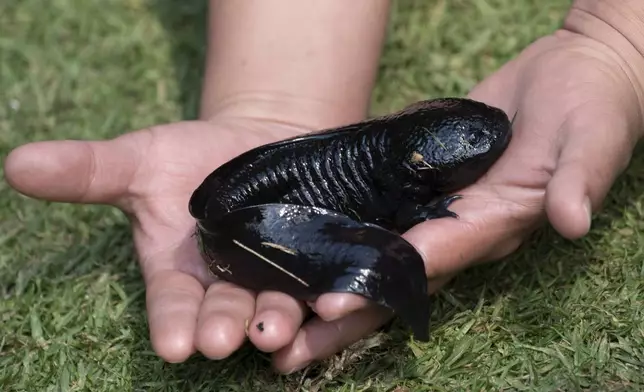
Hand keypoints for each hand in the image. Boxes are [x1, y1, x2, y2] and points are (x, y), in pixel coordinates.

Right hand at [4, 116, 376, 371]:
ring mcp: (276, 278)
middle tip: (225, 337)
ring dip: (277, 319)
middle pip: (226, 313)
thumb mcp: (141, 159)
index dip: (173, 324)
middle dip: (224, 325)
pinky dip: (329, 296)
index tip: (175, 343)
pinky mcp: (319, 262)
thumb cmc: (193, 156)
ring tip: (276, 327)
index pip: (173, 307)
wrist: (261, 140)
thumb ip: (89, 170)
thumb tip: (16, 161)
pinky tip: (335, 301)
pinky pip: (325, 284)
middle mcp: (228, 285)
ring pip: (276, 306)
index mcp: (181, 274)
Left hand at [258, 29, 643, 371]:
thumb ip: (578, 177)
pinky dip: (342, 236)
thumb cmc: (592, 106)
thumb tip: (571, 219)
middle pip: (392, 279)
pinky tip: (300, 246)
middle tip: (282, 346)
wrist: (574, 77)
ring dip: (329, 283)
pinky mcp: (422, 182)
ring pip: (376, 254)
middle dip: (342, 314)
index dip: (381, 283)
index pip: (431, 260)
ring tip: (275, 310)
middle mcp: (460, 226)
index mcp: (494, 222)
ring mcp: (438, 207)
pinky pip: (378, 216)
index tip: (330, 304)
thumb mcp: (590, 138)